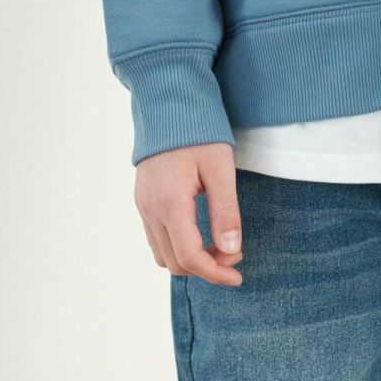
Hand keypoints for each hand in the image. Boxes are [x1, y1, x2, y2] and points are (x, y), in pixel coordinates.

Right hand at [134, 143, 243, 286]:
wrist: (168, 104)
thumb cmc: (198, 133)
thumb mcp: (220, 171)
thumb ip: (226, 213)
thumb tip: (231, 251)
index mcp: (170, 203)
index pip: (190, 257)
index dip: (215, 273)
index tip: (237, 276)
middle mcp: (151, 210)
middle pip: (176, 263)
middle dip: (207, 267)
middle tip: (234, 254)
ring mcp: (143, 207)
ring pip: (164, 256)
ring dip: (192, 260)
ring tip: (219, 245)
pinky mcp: (143, 202)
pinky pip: (157, 240)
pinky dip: (179, 247)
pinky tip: (201, 236)